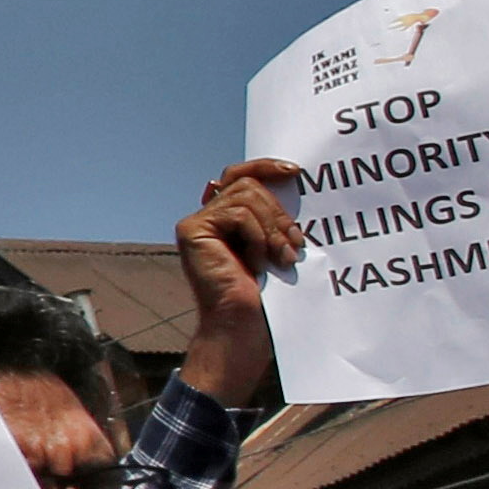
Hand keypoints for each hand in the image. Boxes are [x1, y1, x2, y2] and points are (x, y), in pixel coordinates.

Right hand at [173, 160, 303, 402]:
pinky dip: (257, 235)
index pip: (240, 175)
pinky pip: (236, 213)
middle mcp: (207, 216)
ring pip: (245, 195)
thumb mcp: (276, 243)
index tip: (295, 172)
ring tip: (281, 257)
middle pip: (248, 184)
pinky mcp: (192, 230)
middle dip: (279, 211)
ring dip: (272, 226)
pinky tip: (258, 260)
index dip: (265, 166)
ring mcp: (196, 222)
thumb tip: (289, 181)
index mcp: (225, 219)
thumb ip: (273, 215)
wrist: (244, 323)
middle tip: (295, 243)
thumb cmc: (266, 292)